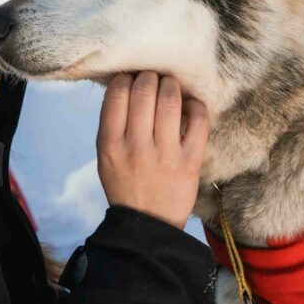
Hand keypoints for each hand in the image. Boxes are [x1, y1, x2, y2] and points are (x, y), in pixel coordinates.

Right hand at [96, 72, 208, 229]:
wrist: (148, 225)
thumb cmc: (125, 184)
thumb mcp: (105, 157)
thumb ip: (112, 124)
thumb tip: (127, 84)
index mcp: (110, 144)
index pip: (117, 93)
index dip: (126, 78)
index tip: (132, 80)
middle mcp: (136, 147)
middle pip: (144, 90)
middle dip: (150, 77)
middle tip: (154, 80)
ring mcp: (164, 154)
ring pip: (171, 99)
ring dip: (172, 85)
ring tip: (171, 88)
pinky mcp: (190, 161)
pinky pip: (198, 120)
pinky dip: (195, 106)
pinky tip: (189, 107)